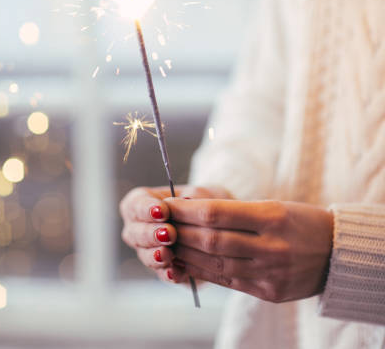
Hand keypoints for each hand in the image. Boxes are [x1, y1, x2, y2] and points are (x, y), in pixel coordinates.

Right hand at [119, 184, 232, 282]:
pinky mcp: (163, 268)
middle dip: (151, 233)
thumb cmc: (199, 200)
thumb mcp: (197, 194)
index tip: (161, 211)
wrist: (213, 221)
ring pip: (145, 255)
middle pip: (135, 233)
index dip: (145, 209)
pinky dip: (168, 273)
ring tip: (168, 254)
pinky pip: (162, 273)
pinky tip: (174, 272)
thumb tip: (187, 201)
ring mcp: (148, 250)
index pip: (135, 205)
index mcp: (141, 203)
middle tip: (169, 233)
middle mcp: (139, 228)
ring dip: (156, 255)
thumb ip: (190, 198)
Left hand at [165, 199, 332, 301]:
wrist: (336, 253)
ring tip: (167, 242)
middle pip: (211, 240)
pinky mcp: (268, 293)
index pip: (216, 213)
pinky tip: (185, 262)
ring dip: (185, 253)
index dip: (185, 210)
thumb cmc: (300, 221)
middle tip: (160, 223)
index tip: (166, 204)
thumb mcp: (273, 205)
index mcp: (272, 216)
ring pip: (215, 263)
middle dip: (179, 231)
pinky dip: (202, 271)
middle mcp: (270, 246)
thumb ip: (235, 211)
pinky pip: (227, 282)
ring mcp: (270, 273)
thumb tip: (190, 209)